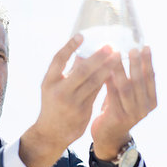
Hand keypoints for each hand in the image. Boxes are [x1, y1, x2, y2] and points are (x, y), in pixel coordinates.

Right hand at [20, 34, 118, 166]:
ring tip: (117, 56)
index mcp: (49, 81)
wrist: (52, 132)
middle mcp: (59, 91)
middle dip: (97, 57)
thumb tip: (83, 53)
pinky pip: (97, 92)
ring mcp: (72, 102)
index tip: (81, 35)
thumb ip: (68, 72)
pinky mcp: (83, 111)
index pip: (58, 59)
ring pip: (94, 82)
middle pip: (81, 70)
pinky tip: (115, 72)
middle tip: (110, 46)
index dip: (69, 47)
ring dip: (107, 68)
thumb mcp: (53, 86)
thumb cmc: (53, 103)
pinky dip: (106, 81)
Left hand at [91, 47, 156, 159]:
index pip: (151, 77)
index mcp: (151, 101)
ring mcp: (132, 113)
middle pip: (140, 81)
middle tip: (133, 48)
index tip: (145, 46)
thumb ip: (128, 80)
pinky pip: (113, 95)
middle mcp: (145, 108)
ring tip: (117, 56)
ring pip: (127, 87)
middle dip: (136, 63)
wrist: (108, 137)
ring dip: (122, 70)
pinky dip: (109, 82)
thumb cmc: (116, 110)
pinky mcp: (118, 117)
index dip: (148, 62)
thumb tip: (123, 53)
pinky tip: (104, 71)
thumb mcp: (126, 96)